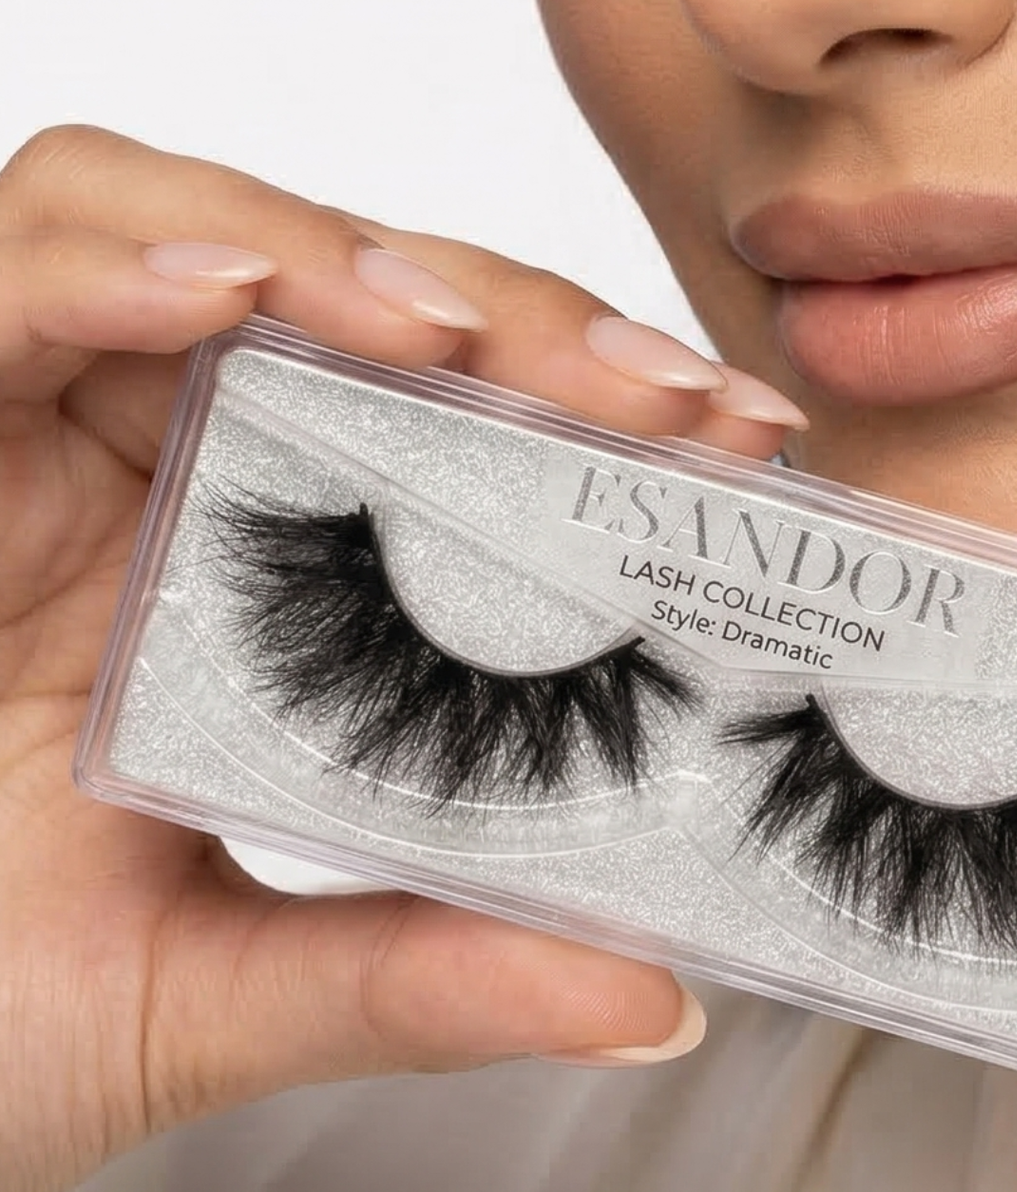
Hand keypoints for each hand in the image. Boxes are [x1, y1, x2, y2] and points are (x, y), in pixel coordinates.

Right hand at [0, 125, 807, 1191]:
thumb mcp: (197, 999)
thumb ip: (409, 973)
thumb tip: (656, 994)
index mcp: (252, 558)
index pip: (449, 407)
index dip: (598, 398)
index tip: (737, 439)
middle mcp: (149, 461)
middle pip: (352, 294)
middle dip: (517, 319)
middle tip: (653, 394)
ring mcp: (29, 421)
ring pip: (193, 223)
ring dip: (338, 255)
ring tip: (446, 336)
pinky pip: (2, 273)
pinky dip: (108, 262)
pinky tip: (221, 295)